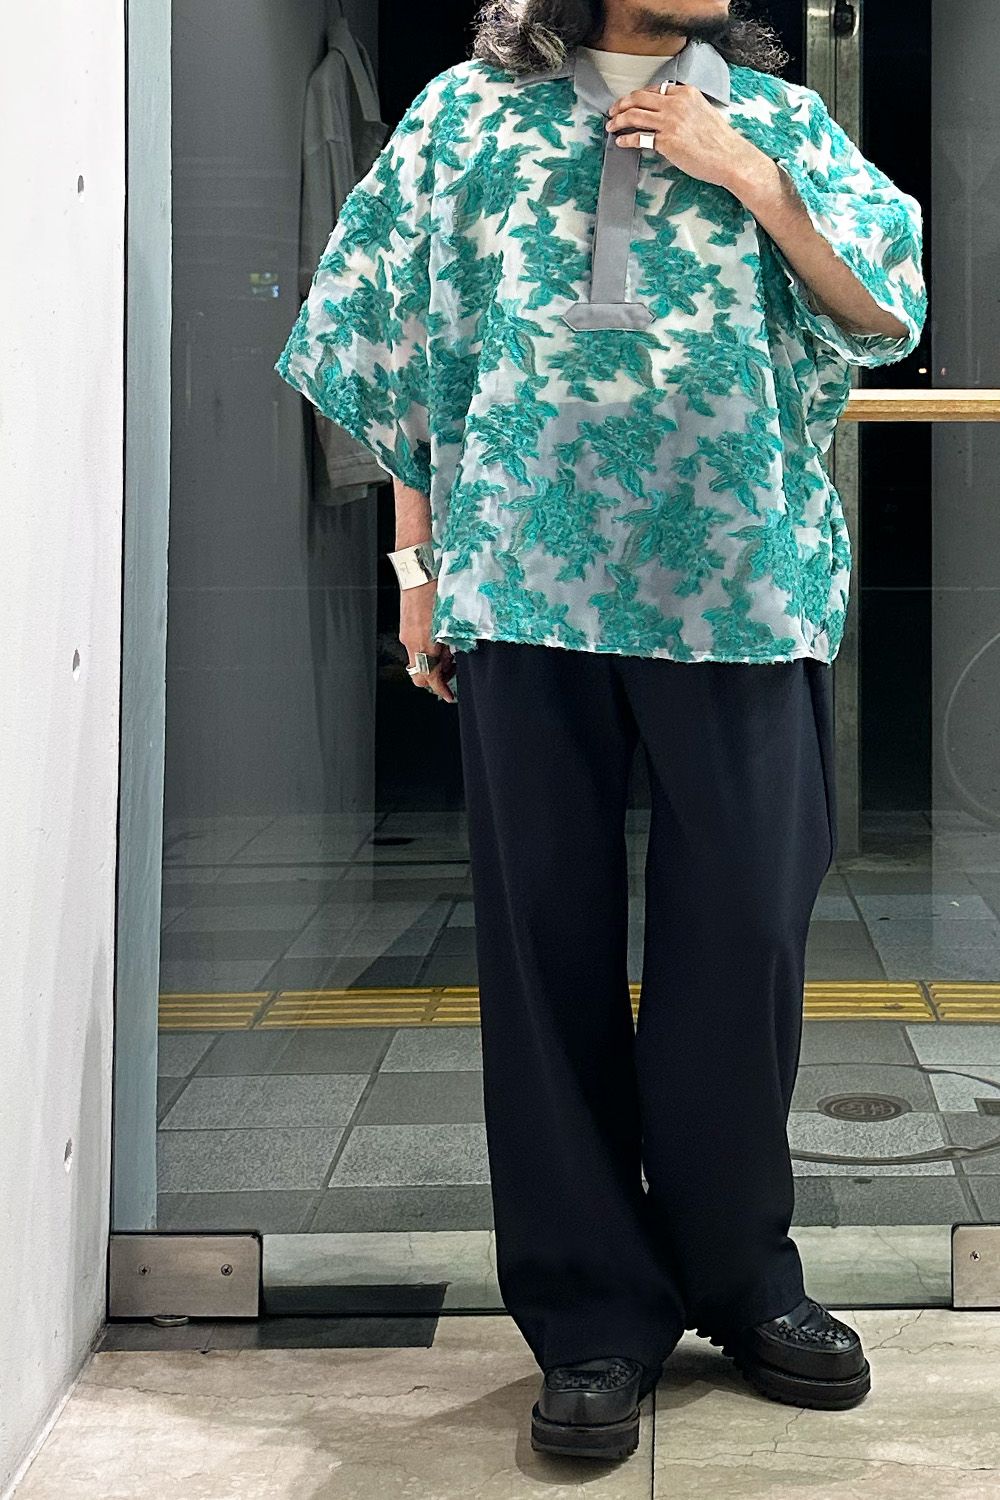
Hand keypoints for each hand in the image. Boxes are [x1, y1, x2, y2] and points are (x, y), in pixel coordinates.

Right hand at [399, 578, 456, 703]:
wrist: (418, 569)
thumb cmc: (436, 589)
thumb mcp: (450, 620)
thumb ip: (451, 642)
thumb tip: (453, 655)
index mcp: (424, 642)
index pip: (430, 677)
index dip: (441, 689)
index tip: (449, 696)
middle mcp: (411, 642)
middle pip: (420, 675)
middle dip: (436, 678)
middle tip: (452, 669)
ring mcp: (406, 634)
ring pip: (418, 661)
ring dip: (432, 663)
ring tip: (448, 652)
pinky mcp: (405, 627)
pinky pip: (414, 648)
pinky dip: (427, 650)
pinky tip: (438, 639)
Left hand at [605, 81, 760, 191]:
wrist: (728, 157)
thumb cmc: (719, 140)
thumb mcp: (702, 112)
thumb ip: (684, 108)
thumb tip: (667, 114)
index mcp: (685, 93)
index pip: (654, 90)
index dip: (637, 96)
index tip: (629, 102)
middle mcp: (675, 104)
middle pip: (639, 98)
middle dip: (621, 104)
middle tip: (613, 111)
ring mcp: (670, 122)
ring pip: (634, 115)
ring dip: (618, 120)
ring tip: (611, 126)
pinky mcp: (666, 141)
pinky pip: (639, 138)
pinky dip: (626, 139)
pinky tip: (621, 142)